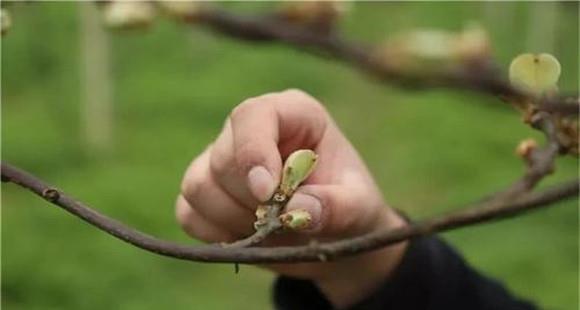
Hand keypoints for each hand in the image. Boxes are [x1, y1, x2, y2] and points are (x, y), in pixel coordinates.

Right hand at [176, 89, 407, 307]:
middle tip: (285, 220)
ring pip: (198, 185)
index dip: (253, 152)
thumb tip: (297, 210)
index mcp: (292, 114)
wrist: (332, 238)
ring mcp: (222, 160)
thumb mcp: (360, 208)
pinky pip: (187, 212)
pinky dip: (215, 234)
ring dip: (233, 219)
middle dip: (252, 201)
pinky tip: (247, 236)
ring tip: (270, 229)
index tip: (268, 193)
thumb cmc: (351, 209)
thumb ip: (337, 207)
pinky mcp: (206, 193)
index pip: (253, 115)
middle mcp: (251, 130)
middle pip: (223, 158)